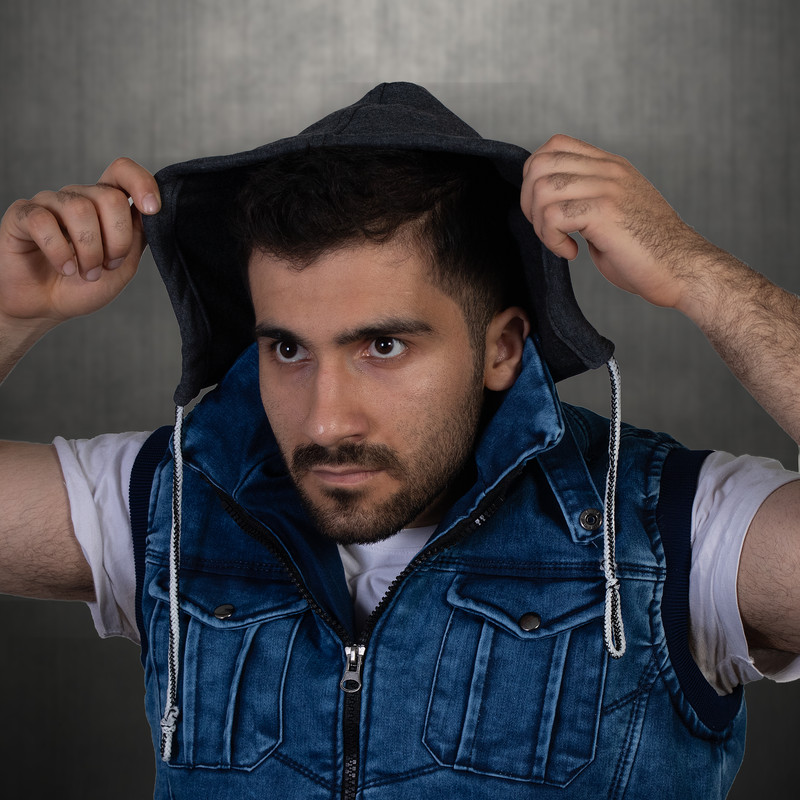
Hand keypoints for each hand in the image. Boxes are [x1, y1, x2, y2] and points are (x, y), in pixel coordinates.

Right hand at [0, 157, 159, 331]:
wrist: (45, 308)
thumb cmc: (83, 286)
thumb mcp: (124, 265)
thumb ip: (138, 236)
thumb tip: (153, 211)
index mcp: (105, 205)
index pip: (122, 172)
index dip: (141, 183)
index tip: (152, 209)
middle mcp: (79, 198)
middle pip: (109, 197)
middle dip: (117, 240)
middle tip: (108, 265)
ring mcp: (49, 204)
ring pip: (80, 210)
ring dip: (89, 251)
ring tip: (87, 273)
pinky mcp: (22, 215)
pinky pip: (43, 221)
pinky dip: (59, 251)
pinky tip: (64, 268)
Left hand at [520, 135, 719, 313]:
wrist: (683, 269)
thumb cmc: (647, 252)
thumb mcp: (613, 213)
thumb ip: (585, 199)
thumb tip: (545, 204)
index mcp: (610, 166)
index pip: (555, 146)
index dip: (535, 178)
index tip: (546, 212)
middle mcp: (609, 170)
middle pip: (540, 164)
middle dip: (529, 202)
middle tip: (547, 231)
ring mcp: (608, 187)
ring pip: (542, 190)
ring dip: (541, 225)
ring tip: (561, 243)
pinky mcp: (605, 211)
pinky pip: (554, 216)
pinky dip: (552, 240)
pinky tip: (572, 253)